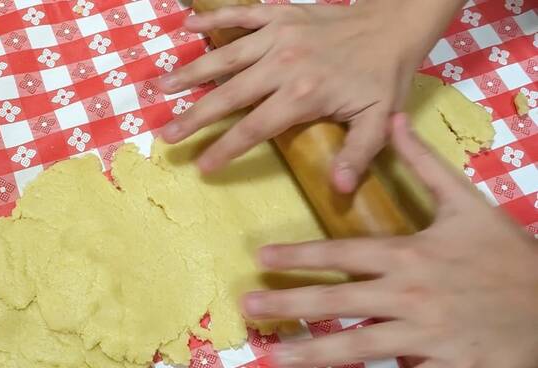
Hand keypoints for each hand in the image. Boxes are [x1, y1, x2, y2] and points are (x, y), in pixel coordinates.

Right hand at [160, 0, 462, 191]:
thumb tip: (340, 188)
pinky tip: (188, 26)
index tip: (201, 165)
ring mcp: (278, 35)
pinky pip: (241, 16)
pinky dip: (214, 18)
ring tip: (159, 87)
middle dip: (193, 117)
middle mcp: (283, 64)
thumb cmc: (384, 76)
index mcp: (303, 94)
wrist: (395, 24)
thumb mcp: (380, 120)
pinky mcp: (280, 15)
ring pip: (224, 56)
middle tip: (166, 135)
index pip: (253, 128)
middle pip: (228, 94)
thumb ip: (358, 153)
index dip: (224, 148)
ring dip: (190, 72)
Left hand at [242, 114, 537, 367]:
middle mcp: (409, 293)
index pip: (343, 253)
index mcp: (410, 254)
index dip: (300, 256)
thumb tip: (394, 120)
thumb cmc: (506, 254)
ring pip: (356, 346)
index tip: (262, 258)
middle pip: (338, 300)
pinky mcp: (443, 365)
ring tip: (273, 356)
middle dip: (289, 303)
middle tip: (248, 308)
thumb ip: (425, 163)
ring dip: (310, 351)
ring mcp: (424, 333)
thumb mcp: (468, 203)